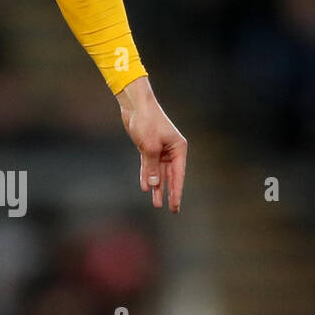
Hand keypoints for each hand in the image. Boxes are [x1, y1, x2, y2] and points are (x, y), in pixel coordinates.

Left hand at [116, 75, 186, 212]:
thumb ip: (152, 167)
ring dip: (157, 187)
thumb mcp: (149, 147)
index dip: (177, 192)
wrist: (135, 105)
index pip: (179, 175)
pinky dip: (147, 176)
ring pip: (159, 173)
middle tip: (171, 210)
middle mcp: (171, 150)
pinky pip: (149, 166)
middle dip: (168, 192)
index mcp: (178, 148)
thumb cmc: (146, 122)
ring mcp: (160, 149)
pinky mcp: (148, 148)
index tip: (176, 206)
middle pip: (170, 176)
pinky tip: (146, 187)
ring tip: (156, 203)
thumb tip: (154, 185)